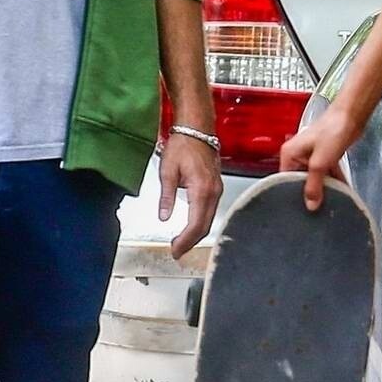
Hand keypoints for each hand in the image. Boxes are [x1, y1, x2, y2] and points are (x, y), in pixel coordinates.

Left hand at [159, 134, 222, 259]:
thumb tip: (163, 216)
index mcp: (201, 190)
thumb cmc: (183, 144)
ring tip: (182, 242)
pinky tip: (191, 226)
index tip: (175, 250)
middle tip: (177, 251)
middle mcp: (213, 192)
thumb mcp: (168, 171)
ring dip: (196, 234)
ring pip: (209, 220)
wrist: (197, 129)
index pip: (195, 224)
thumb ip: (167, 196)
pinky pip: (211, 211)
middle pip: (205, 226)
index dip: (185, 241)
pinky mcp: (216, 187)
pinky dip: (201, 223)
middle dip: (191, 242)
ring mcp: (217, 190)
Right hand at [279, 105, 359, 211]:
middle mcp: (297, 155)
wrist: (351, 116)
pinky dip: (333, 181)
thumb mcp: (320, 162)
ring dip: (325, 188)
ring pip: (315, 178)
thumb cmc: (332, 130)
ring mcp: (311, 156)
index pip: (285, 181)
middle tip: (319, 208)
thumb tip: (311, 205)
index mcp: (289, 154)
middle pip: (301, 181)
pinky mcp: (324, 156)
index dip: (294, 195)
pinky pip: (326, 173)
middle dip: (312, 193)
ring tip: (332, 202)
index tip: (304, 208)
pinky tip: (341, 192)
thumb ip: (314, 185)